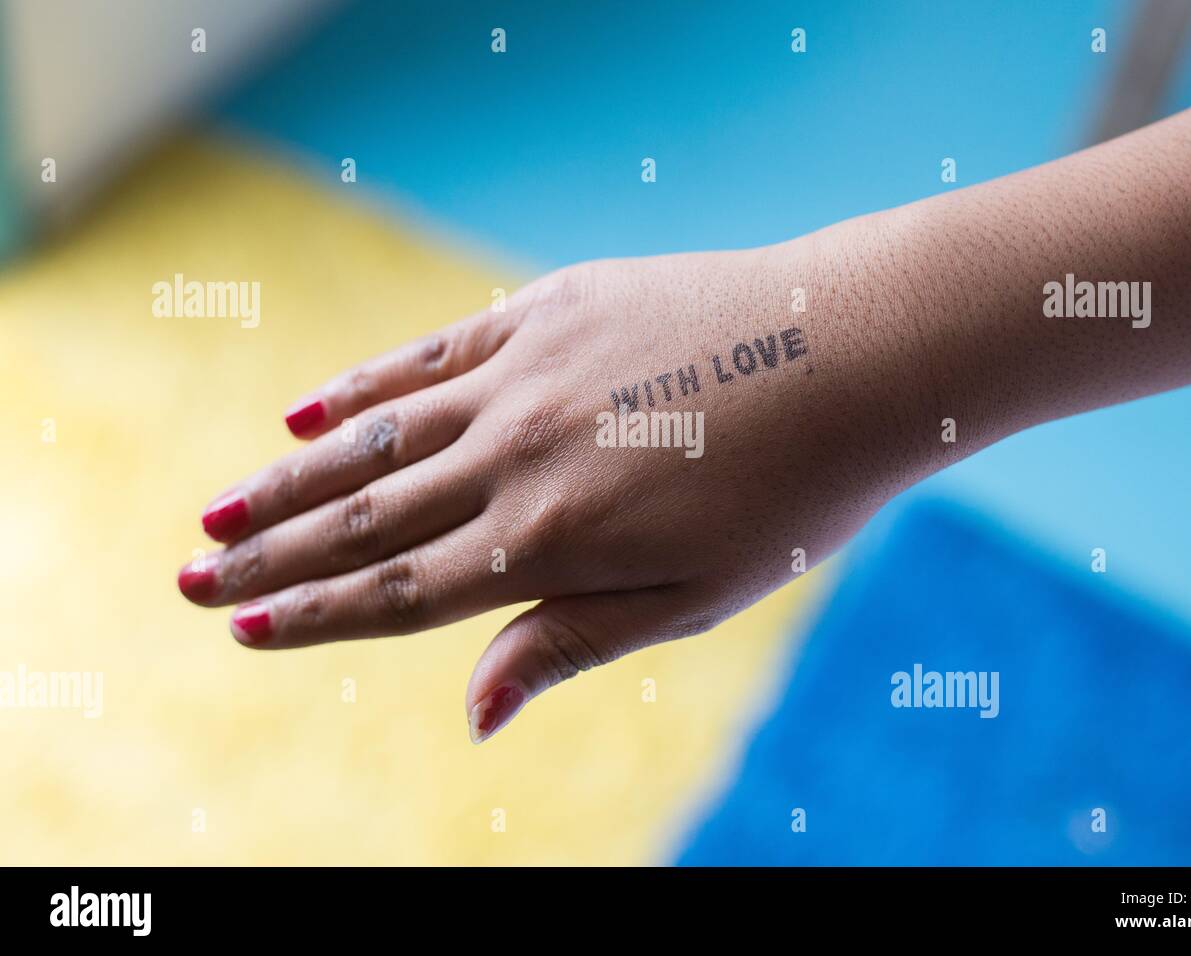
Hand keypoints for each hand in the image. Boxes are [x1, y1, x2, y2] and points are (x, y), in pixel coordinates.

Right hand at [177, 231, 937, 741]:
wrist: (851, 353)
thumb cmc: (790, 496)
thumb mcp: (692, 599)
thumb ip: (569, 642)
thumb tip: (473, 716)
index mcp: (551, 543)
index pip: (401, 593)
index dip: (313, 615)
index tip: (240, 628)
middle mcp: (517, 457)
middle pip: (366, 518)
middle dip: (271, 556)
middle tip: (188, 576)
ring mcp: (526, 375)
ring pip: (377, 437)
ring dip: (289, 477)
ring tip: (219, 509)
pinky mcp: (547, 310)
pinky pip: (431, 355)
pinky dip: (363, 385)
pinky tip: (305, 409)